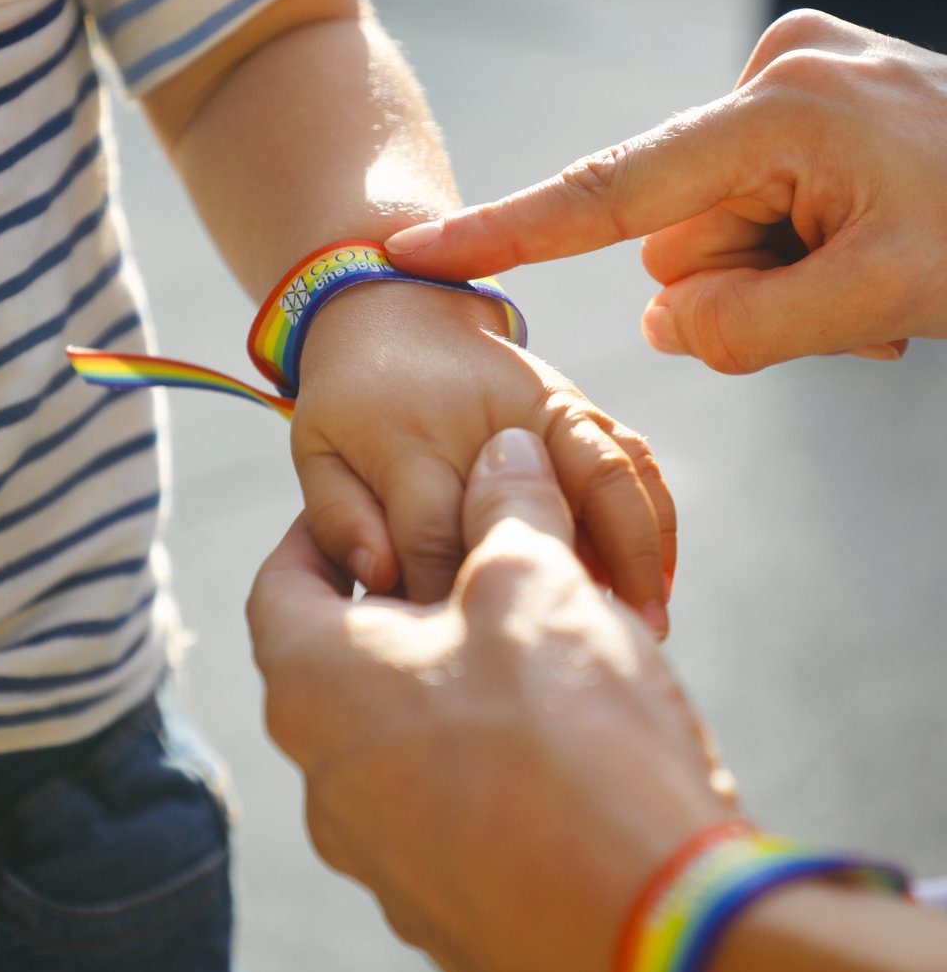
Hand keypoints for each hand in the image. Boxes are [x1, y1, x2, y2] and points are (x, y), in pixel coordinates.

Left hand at [247, 429, 736, 971]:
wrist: (644, 923)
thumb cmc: (565, 732)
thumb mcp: (532, 581)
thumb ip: (509, 503)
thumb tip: (506, 454)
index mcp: (317, 686)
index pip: (280, 584)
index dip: (320, 531)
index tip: (366, 506)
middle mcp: (327, 778)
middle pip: (343, 660)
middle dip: (406, 603)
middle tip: (469, 569)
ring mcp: (380, 853)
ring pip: (397, 735)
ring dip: (448, 681)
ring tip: (527, 646)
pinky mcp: (443, 901)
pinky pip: (444, 801)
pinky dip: (479, 753)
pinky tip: (557, 736)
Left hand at [289, 283, 675, 631]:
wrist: (396, 312)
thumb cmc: (350, 401)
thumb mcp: (316, 452)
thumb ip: (340, 517)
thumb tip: (381, 576)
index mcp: (407, 439)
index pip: (434, 538)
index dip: (450, 603)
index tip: (470, 660)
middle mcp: (487, 419)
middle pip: (543, 503)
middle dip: (562, 583)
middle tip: (583, 652)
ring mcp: (542, 404)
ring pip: (605, 472)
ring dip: (633, 549)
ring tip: (645, 621)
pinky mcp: (577, 402)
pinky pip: (631, 455)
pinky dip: (653, 516)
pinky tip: (654, 579)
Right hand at [385, 10, 946, 372]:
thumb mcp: (880, 301)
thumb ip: (745, 325)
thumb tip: (662, 319)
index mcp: (780, 110)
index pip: (612, 192)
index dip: (512, 232)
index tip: (422, 250)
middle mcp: (774, 76)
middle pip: (679, 236)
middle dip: (741, 288)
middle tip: (843, 303)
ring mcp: (796, 80)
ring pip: (721, 231)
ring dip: (777, 277)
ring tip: (869, 281)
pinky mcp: (813, 100)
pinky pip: (760, 204)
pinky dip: (799, 253)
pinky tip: (870, 252)